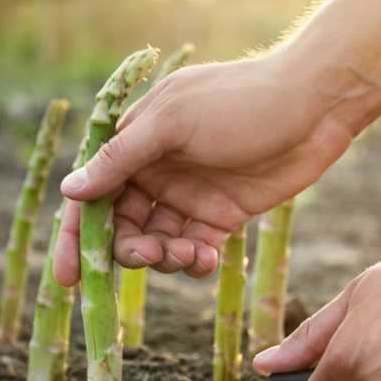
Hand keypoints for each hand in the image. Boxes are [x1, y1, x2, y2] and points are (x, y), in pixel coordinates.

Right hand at [54, 51, 356, 284]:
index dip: (76, 236)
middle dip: (129, 250)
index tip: (66, 278)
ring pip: (158, 242)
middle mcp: (157, 171)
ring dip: (164, 257)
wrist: (314, 106)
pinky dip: (193, 261)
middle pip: (123, 226)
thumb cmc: (241, 102)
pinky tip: (203, 258)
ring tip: (187, 253)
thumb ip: (122, 157)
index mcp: (137, 142)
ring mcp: (189, 195)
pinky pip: (193, 248)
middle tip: (151, 256)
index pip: (93, 194)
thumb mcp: (175, 122)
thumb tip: (69, 190)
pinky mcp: (221, 214)